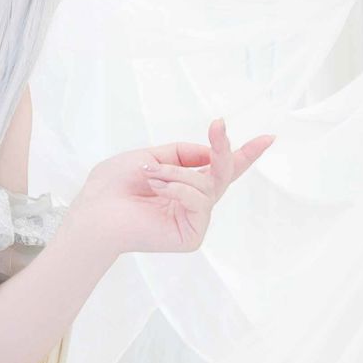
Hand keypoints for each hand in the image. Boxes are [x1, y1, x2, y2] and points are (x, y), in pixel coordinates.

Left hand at [67, 119, 274, 258]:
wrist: (95, 212)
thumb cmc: (112, 186)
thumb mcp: (149, 157)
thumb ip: (182, 154)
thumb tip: (210, 153)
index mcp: (182, 185)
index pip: (218, 169)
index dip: (242, 154)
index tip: (268, 138)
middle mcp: (191, 204)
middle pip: (223, 174)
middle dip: (223, 149)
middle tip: (219, 126)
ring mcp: (194, 221)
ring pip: (208, 184)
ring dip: (176, 172)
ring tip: (149, 175)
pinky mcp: (192, 235)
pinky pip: (199, 200)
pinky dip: (177, 187)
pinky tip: (157, 190)